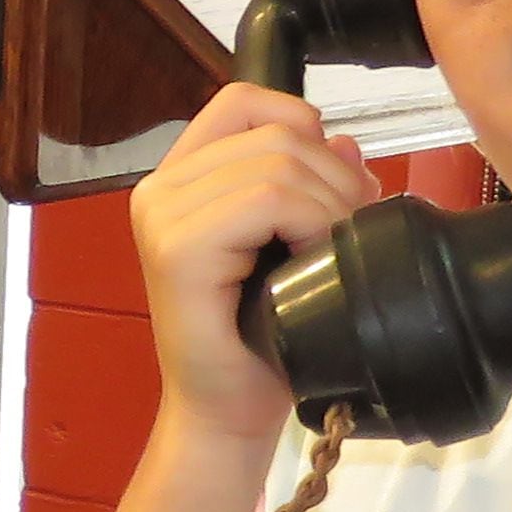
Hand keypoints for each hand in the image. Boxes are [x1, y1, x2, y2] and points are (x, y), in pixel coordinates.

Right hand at [129, 80, 381, 445]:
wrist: (227, 410)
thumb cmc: (256, 338)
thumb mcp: (291, 243)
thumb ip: (310, 184)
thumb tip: (348, 143)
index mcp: (179, 178)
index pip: (245, 101)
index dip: (302, 123)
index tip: (329, 181)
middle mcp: (160, 188)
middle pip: (276, 132)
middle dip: (336, 176)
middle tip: (351, 230)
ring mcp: (161, 216)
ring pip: (279, 163)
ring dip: (329, 204)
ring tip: (332, 250)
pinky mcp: (176, 249)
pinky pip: (268, 199)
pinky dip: (310, 223)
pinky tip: (311, 260)